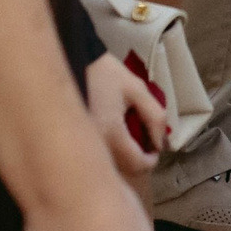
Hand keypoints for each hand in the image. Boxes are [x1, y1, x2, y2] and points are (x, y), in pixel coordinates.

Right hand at [85, 52, 168, 178]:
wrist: (71, 61)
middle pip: (121, 169)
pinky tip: (110, 133)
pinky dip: (107, 152)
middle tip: (142, 139)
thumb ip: (155, 116)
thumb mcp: (136, 89)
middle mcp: (93, 147)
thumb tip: (160, 142)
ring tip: (127, 133)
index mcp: (111, 134)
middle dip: (136, 159)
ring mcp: (81, 147)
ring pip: (107, 165)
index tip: (155, 148)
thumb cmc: (106, 74)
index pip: (136, 165)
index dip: (151, 160)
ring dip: (122, 156)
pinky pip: (95, 157)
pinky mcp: (73, 142)